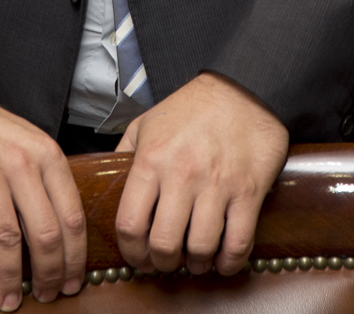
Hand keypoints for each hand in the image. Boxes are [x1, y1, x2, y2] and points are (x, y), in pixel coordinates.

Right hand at [0, 89, 86, 310]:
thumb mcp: (27, 145)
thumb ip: (45, 182)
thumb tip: (63, 240)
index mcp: (46, 153)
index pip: (71, 215)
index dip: (74, 257)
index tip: (72, 283)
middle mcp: (19, 158)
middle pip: (43, 231)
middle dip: (47, 273)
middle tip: (45, 296)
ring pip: (6, 235)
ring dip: (9, 276)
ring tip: (8, 299)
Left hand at [114, 73, 288, 275]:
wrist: (243, 88)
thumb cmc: (192, 108)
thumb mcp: (147, 123)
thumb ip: (125, 154)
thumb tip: (105, 183)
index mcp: (152, 159)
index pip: (130, 224)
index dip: (132, 252)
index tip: (139, 258)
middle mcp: (182, 174)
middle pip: (164, 245)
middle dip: (163, 263)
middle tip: (167, 260)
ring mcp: (217, 185)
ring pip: (200, 249)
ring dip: (196, 264)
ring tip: (195, 258)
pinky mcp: (248, 192)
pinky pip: (238, 243)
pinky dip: (229, 263)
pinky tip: (223, 260)